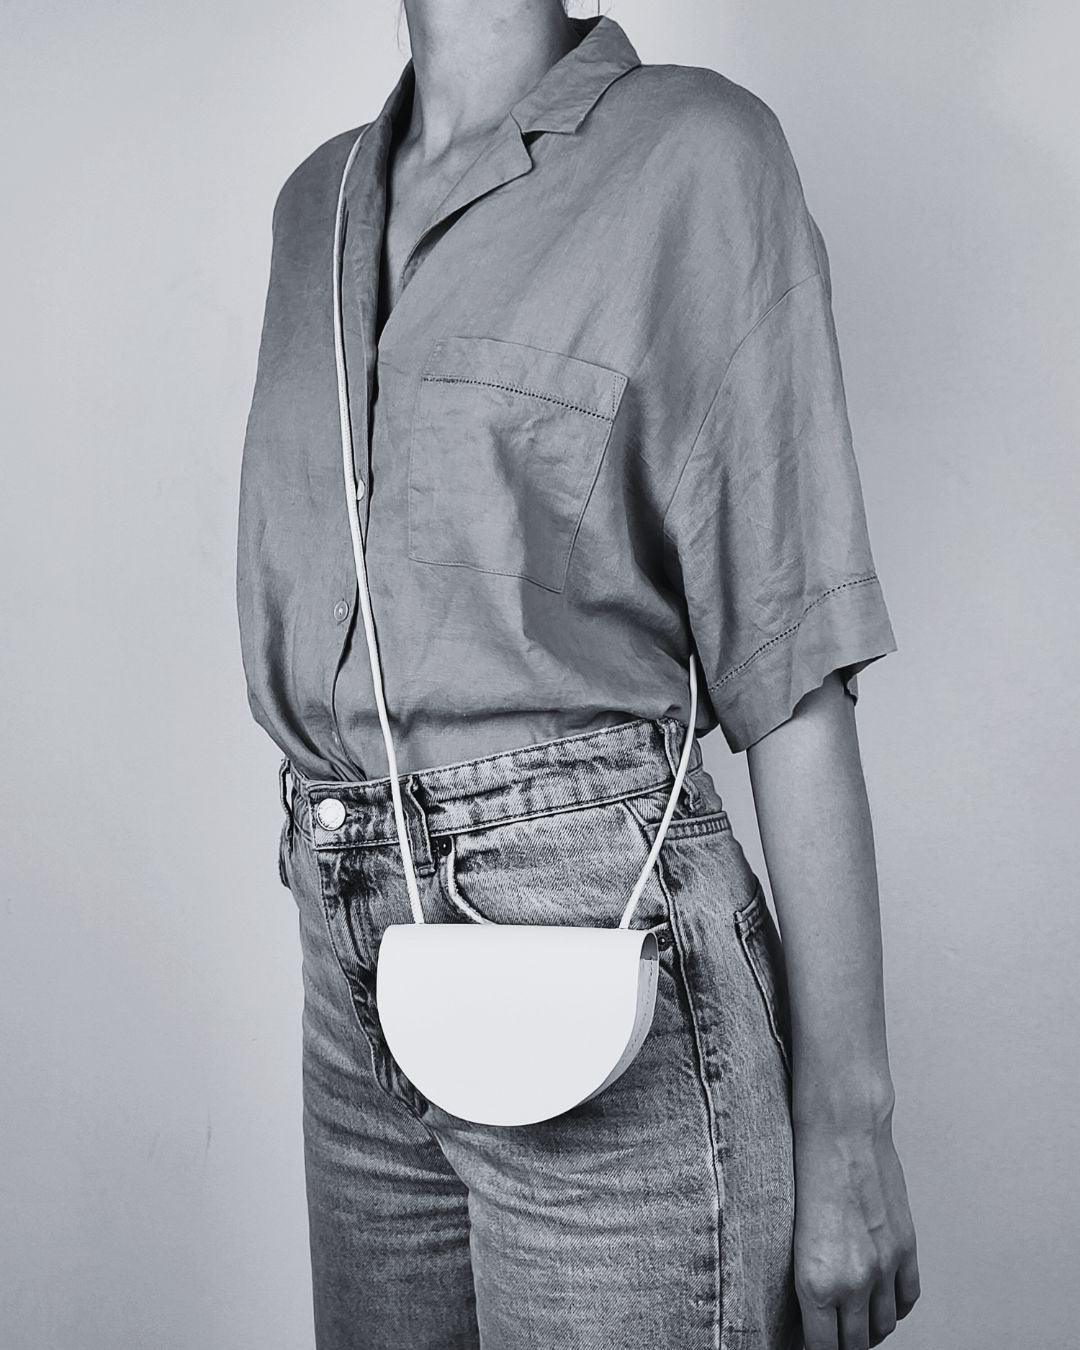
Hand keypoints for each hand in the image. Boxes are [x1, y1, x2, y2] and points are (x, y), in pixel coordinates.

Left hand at [792, 1111, 919, 1349]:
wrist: (841, 1132)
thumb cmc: (805, 1172)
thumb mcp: (791, 1236)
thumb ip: (807, 1278)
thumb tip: (810, 1308)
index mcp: (816, 1283)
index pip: (822, 1349)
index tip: (812, 1347)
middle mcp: (853, 1282)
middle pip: (854, 1346)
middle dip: (842, 1347)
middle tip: (830, 1339)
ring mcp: (884, 1267)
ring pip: (883, 1328)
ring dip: (869, 1333)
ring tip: (855, 1328)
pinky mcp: (905, 1248)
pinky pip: (907, 1299)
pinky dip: (896, 1310)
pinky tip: (883, 1307)